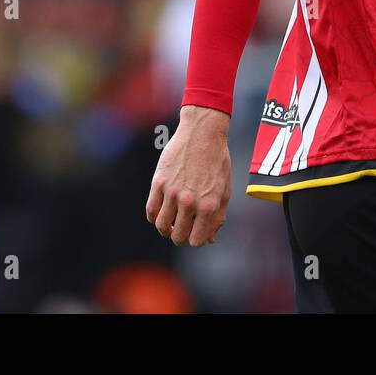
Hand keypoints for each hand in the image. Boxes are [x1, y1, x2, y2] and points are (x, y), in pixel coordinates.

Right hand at [146, 105, 232, 246]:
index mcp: (209, 205)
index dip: (196, 240)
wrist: (203, 133)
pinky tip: (160, 212)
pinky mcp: (159, 182)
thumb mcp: (224, 190)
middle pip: (177, 236)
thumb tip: (209, 239)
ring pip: (161, 225)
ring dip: (165, 228)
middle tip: (181, 228)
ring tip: (170, 222)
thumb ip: (218, 216)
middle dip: (180, 236)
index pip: (197, 240)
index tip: (194, 234)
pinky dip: (154, 216)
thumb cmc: (217, 162)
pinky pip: (150, 210)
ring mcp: (172, 192)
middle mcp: (190, 201)